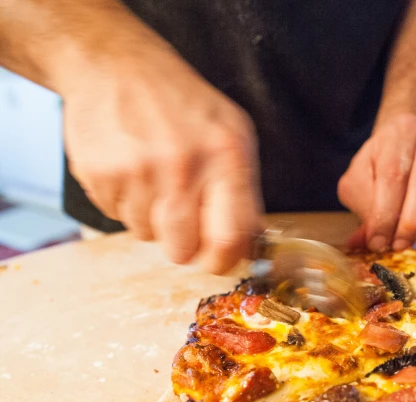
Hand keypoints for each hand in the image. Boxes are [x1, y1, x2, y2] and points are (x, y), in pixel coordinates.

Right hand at [61, 43, 262, 271]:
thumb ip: (243, 191)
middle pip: (183, 252)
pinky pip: (118, 219)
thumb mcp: (231, 133)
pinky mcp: (102, 177)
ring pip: (148, 237)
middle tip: (181, 217)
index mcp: (225, 157)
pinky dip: (126, 204)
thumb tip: (250, 246)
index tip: (218, 259)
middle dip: (183, 245)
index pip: (229, 240)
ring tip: (152, 177)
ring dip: (152, 219)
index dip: (223, 261)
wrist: (113, 64)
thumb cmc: (180, 104)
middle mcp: (182, 167)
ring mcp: (138, 173)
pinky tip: (130, 170)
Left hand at [337, 114, 415, 251]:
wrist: (409, 141)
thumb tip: (362, 242)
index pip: (394, 175)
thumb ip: (361, 207)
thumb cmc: (381, 167)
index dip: (384, 214)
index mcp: (402, 130)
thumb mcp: (360, 181)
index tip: (378, 242)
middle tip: (399, 246)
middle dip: (412, 222)